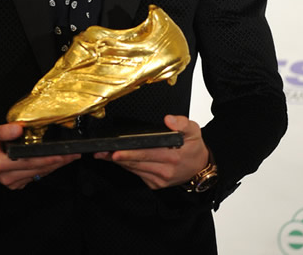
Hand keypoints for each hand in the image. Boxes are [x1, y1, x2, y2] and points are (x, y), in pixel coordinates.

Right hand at [0, 122, 79, 189]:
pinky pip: (35, 176)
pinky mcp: (16, 183)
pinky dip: (47, 168)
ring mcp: (13, 182)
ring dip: (55, 165)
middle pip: (38, 169)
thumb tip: (18, 127)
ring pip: (39, 174)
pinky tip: (56, 161)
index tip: (63, 153)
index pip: (30, 162)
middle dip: (58, 161)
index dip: (48, 158)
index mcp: (1, 165)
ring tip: (71, 156)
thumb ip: (1, 130)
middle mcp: (8, 177)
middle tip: (75, 153)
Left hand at [94, 115, 208, 189]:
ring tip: (104, 154)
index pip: (146, 153)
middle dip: (117, 157)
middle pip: (136, 162)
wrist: (201, 168)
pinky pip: (137, 174)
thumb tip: (168, 119)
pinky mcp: (155, 184)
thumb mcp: (194, 130)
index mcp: (173, 156)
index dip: (130, 153)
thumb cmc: (194, 147)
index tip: (116, 151)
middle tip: (101, 152)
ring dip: (119, 162)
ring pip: (134, 169)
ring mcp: (159, 179)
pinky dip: (127, 166)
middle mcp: (165, 170)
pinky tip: (118, 159)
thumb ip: (182, 123)